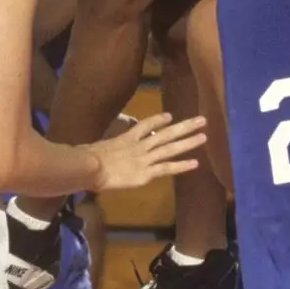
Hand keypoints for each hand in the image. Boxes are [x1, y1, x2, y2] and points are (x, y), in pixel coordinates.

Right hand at [90, 111, 205, 191]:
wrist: (89, 167)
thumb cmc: (85, 159)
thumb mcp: (93, 149)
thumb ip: (99, 149)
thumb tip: (89, 151)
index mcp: (125, 139)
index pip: (144, 126)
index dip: (157, 121)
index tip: (168, 116)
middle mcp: (139, 146)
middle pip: (165, 133)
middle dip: (184, 126)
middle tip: (202, 119)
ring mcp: (144, 158)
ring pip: (170, 147)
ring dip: (188, 141)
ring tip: (204, 135)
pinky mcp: (146, 173)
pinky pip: (166, 168)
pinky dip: (181, 165)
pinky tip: (195, 163)